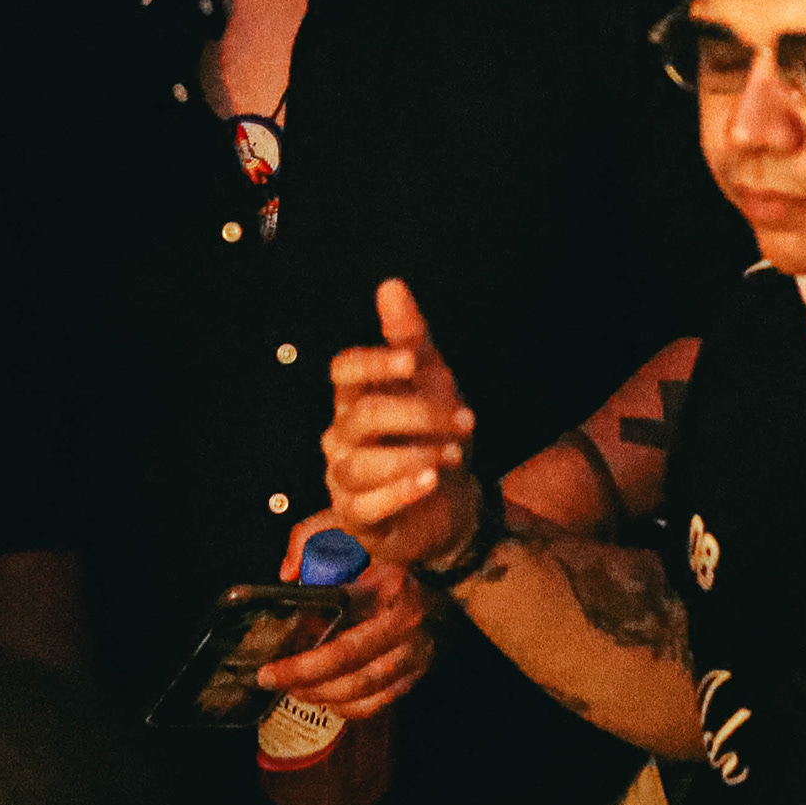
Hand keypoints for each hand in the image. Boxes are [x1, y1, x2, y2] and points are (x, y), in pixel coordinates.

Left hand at [258, 515, 439, 718]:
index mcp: (391, 592)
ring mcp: (416, 652)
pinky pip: (381, 701)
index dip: (303, 663)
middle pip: (351, 672)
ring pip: (364, 691)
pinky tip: (325, 697)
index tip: (271, 669)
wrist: (449, 567)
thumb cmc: (390, 552)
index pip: (342, 644)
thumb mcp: (353, 532)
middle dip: (306, 682)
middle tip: (272, 680)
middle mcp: (406, 626)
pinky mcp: (419, 669)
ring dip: (324, 696)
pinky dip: (349, 706)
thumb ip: (311, 538)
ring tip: (295, 688)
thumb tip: (286, 572)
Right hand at [323, 278, 482, 573]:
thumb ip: (411, 337)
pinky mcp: (358, 518)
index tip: (412, 361)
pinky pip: (367, 506)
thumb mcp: (434, 383)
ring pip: (363, 464)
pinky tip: (431, 481)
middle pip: (362, 417)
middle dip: (417, 414)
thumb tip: (391, 285)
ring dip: (414, 456)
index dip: (373, 363)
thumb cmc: (435, 436)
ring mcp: (344, 480)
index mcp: (356, 399)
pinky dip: (401, 492)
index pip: (344, 371)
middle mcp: (342, 437)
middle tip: (463, 419)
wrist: (454, 505)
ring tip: (454, 454)